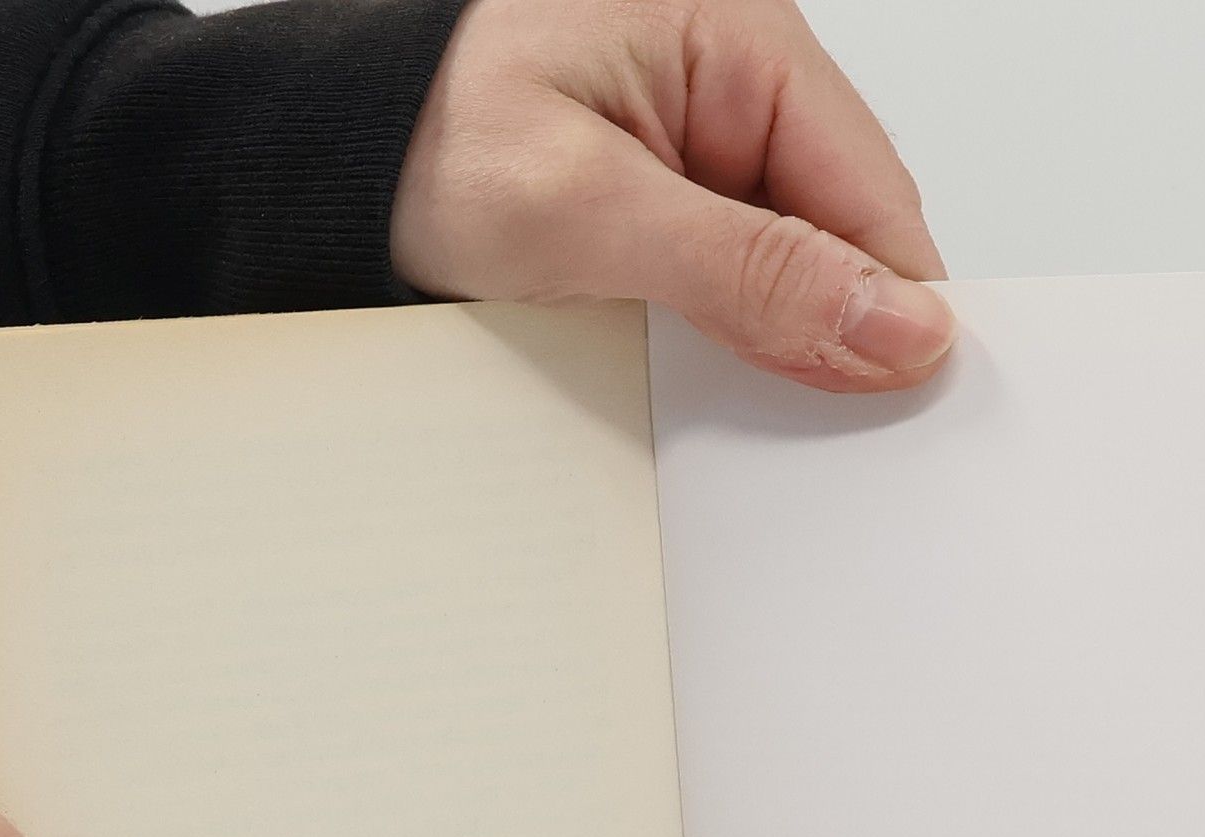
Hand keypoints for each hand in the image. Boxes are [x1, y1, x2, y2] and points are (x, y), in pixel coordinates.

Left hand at [392, 0, 952, 391]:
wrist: (308, 164)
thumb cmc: (412, 142)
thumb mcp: (584, 212)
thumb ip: (747, 271)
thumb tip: (896, 324)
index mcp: (739, 39)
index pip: (873, 191)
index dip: (896, 305)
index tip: (896, 408)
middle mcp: (730, 84)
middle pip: (840, 235)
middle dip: (826, 331)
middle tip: (798, 428)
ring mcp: (696, 147)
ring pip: (786, 269)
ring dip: (764, 342)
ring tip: (709, 388)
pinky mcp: (660, 203)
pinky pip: (725, 283)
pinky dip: (714, 339)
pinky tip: (680, 373)